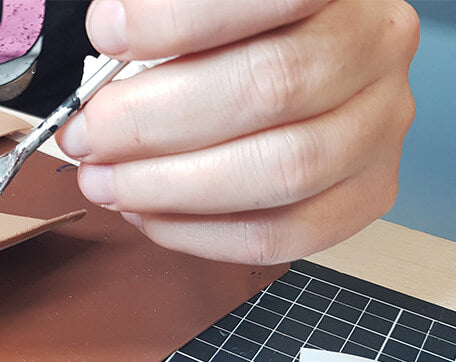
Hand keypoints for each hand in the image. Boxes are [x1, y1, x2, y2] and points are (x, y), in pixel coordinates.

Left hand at [58, 0, 418, 264]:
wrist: (285, 61)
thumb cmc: (229, 29)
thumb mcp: (192, 3)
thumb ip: (159, 15)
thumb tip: (107, 37)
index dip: (175, 20)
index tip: (107, 34)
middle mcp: (373, 43)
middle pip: (269, 89)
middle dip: (150, 122)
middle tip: (86, 134)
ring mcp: (379, 122)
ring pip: (282, 171)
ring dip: (169, 187)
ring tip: (104, 181)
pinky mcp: (366, 190)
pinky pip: (283, 233)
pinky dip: (200, 233)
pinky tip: (148, 213)